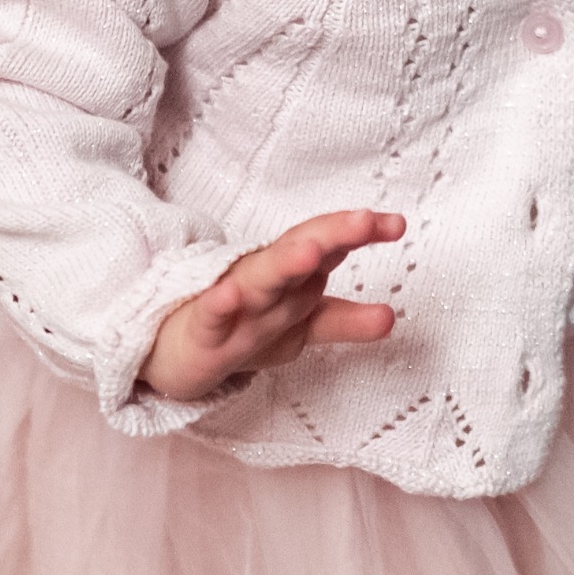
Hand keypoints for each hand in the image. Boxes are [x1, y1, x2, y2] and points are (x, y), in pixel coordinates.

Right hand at [142, 208, 405, 402]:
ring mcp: (234, 304)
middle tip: (363, 220)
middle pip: (301, 252)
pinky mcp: (203, 334)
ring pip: (261, 280)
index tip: (396, 223)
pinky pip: (211, 318)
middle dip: (332, 234)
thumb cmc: (244, 326)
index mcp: (291, 276)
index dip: (359, 233)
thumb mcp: (300, 325)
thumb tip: (392, 317)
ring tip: (309, 252)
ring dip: (284, 263)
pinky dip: (220, 304)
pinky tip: (230, 293)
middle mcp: (267, 282)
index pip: (328, 245)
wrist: (177, 354)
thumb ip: (344, 319)